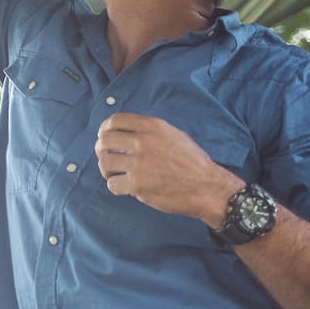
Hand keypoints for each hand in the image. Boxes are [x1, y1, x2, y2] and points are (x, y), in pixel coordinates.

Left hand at [95, 113, 243, 225]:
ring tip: (116, 174)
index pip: (114, 120)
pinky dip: (115, 187)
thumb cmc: (193, 162)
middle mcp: (142, 142)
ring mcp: (139, 163)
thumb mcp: (174, 135)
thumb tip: (125, 132)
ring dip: (107, 170)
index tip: (105, 137)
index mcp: (152, 127)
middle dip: (102, 150)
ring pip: (104, 162)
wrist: (208, 187)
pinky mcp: (137, 185)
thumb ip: (149, 131)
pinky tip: (124, 187)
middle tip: (108, 158)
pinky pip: (112, 184)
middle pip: (104, 141)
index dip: (105, 129)